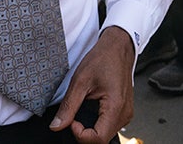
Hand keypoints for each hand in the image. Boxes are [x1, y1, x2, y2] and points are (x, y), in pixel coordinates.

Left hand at [50, 26, 134, 142]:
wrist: (118, 48)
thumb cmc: (103, 59)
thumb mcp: (80, 81)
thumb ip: (68, 106)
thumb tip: (57, 125)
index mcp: (116, 107)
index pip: (98, 138)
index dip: (81, 135)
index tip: (71, 122)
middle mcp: (124, 113)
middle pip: (102, 139)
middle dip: (84, 133)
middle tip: (74, 117)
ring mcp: (126, 113)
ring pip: (106, 134)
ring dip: (90, 129)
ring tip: (82, 111)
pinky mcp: (124, 111)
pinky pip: (109, 126)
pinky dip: (97, 123)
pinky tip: (91, 109)